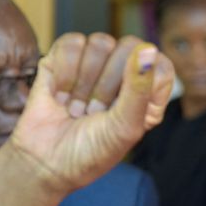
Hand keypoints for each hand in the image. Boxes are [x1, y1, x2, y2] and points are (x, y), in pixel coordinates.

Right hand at [9, 33, 173, 194]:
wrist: (45, 162)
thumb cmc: (92, 152)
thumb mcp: (125, 127)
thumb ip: (139, 89)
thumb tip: (148, 49)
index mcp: (147, 94)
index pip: (160, 64)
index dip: (142, 80)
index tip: (124, 106)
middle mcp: (124, 74)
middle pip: (128, 46)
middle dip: (107, 84)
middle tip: (94, 113)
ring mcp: (94, 63)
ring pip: (100, 42)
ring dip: (84, 81)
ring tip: (76, 109)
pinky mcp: (63, 58)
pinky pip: (71, 43)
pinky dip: (64, 73)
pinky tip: (59, 96)